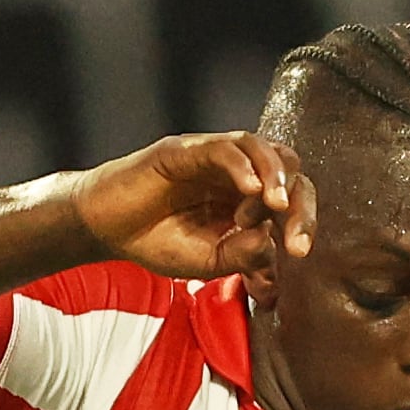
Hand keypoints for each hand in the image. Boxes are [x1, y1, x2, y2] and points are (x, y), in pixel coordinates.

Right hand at [73, 133, 316, 282]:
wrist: (108, 230)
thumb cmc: (157, 242)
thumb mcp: (208, 262)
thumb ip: (241, 255)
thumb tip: (270, 243)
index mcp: (248, 199)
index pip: (291, 198)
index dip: (302, 222)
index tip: (298, 254)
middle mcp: (237, 173)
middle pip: (287, 167)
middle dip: (297, 203)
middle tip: (294, 240)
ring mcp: (212, 158)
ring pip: (259, 147)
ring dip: (274, 175)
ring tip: (274, 205)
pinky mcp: (185, 149)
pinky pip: (222, 148)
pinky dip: (241, 165)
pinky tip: (249, 190)